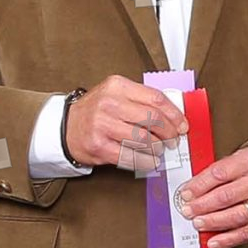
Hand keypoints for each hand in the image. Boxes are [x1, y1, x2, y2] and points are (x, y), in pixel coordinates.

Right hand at [64, 77, 185, 171]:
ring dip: (158, 148)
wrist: (65, 127)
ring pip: (144, 140)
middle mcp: (109, 104)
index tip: (183, 125)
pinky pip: (131, 157)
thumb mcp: (116, 94)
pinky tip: (150, 160)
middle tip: (173, 140)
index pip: (155, 98)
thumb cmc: (96, 111)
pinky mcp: (99, 146)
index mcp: (117, 86)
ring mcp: (103, 125)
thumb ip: (141, 100)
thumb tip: (173, 115)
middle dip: (169, 133)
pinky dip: (146, 161)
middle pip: (152, 119)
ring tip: (160, 150)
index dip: (174, 114)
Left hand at [182, 145, 247, 247]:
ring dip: (213, 222)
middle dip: (202, 206)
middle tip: (188, 211)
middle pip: (226, 196)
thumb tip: (191, 190)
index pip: (219, 174)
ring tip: (198, 223)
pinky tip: (214, 241)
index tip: (186, 194)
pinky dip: (228, 239)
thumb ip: (216, 172)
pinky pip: (247, 233)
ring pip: (236, 216)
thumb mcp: (237, 160)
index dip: (199, 186)